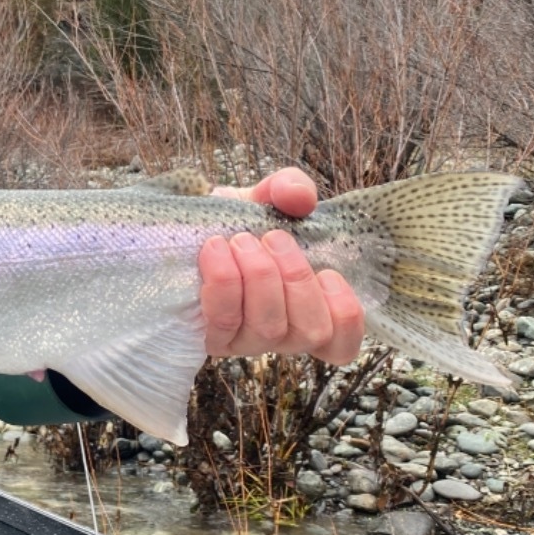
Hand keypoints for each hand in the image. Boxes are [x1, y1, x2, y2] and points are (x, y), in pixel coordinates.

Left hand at [199, 167, 364, 363]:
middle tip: (274, 237)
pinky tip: (216, 249)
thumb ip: (292, 190)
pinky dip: (224, 283)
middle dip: (296, 278)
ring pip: (269, 329)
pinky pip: (223, 323)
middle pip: (310, 331)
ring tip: (242, 240)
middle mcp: (283, 334)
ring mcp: (247, 341)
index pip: (343, 344)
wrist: (188, 228)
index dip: (345, 316)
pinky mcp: (211, 338)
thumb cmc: (242, 222)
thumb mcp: (269, 199)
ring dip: (259, 278)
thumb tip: (298, 196)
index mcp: (310, 309)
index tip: (329, 273)